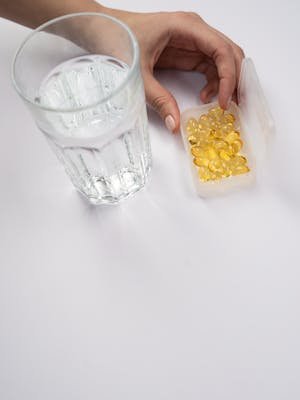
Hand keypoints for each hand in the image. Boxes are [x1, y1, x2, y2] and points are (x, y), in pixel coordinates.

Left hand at [105, 9, 244, 132]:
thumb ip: (158, 99)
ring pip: (222, 60)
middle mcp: (194, 31)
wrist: (102, 29)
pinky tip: (204, 97)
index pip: (221, 50)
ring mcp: (191, 41)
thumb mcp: (138, 74)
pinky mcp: (186, 52)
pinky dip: (213, 83)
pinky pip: (209, 67)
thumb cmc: (118, 39)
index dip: (229, 77)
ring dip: (227, 83)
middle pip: (229, 52)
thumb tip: (175, 124)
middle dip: (236, 80)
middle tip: (235, 106)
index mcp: (186, 27)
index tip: (224, 102)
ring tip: (220, 105)